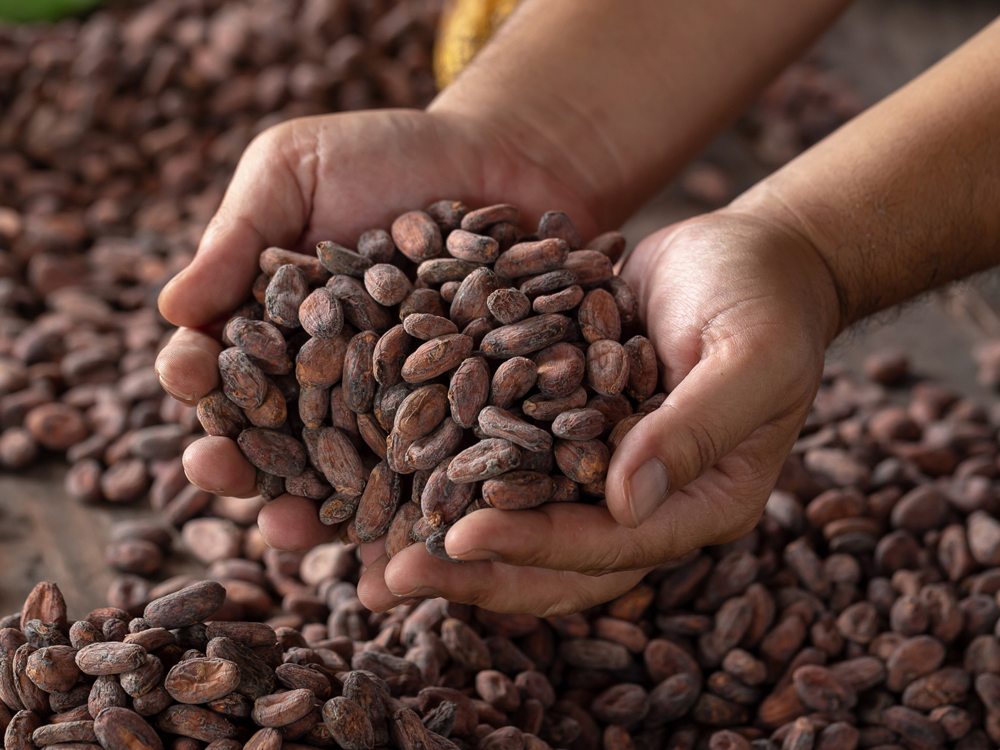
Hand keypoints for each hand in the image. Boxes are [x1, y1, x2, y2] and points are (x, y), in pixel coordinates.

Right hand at [155, 107, 598, 550]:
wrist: (506, 157)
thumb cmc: (389, 155)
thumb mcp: (296, 170)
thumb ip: (238, 237)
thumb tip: (171, 310)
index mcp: (275, 327)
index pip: (223, 364)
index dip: (197, 377)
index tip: (188, 377)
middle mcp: (330, 381)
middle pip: (277, 439)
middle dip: (243, 464)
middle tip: (218, 475)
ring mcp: (397, 407)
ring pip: (350, 474)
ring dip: (317, 509)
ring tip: (298, 530)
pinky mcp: (465, 420)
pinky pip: (438, 470)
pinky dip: (420, 504)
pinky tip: (404, 531)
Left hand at [359, 210, 841, 615]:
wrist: (744, 254)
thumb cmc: (764, 299)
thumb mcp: (750, 356)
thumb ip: (696, 427)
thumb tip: (624, 501)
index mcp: (696, 503)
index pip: (609, 546)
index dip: (536, 546)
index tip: (461, 537)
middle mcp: (640, 501)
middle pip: (551, 560)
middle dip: (472, 571)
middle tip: (386, 577)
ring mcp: (596, 467)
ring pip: (517, 521)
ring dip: (444, 537)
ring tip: (363, 551)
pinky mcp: (561, 424)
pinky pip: (501, 459)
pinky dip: (447, 471)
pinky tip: (382, 472)